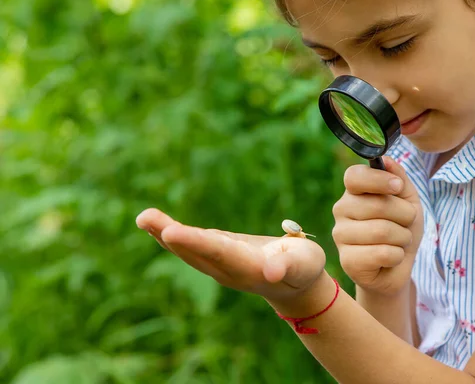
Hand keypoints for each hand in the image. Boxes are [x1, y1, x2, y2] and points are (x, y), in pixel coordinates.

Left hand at [135, 209, 325, 301]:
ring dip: (164, 233)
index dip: (195, 242)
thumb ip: (288, 266)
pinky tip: (155, 225)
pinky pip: (191, 245)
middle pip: (194, 252)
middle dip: (169, 235)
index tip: (171, 232)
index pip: (218, 252)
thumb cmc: (304, 269)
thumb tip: (271, 271)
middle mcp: (227, 268)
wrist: (295, 283)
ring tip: (144, 217)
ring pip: (188, 249)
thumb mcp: (304, 265)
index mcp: (248, 267)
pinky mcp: (217, 254)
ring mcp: (219, 264)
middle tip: (144, 217)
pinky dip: (172, 235)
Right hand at [332, 156, 422, 295]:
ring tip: (398, 242)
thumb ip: (399, 178)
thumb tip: (386, 160)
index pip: (354, 176)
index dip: (378, 180)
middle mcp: (341, 210)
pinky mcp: (347, 261)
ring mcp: (340, 236)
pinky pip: (382, 253)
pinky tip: (390, 258)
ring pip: (382, 230)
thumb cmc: (400, 229)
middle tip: (405, 224)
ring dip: (402, 238)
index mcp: (353, 192)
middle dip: (404, 216)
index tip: (397, 187)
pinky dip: (397, 256)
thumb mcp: (408, 200)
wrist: (397, 268)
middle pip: (378, 205)